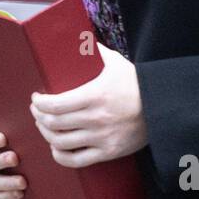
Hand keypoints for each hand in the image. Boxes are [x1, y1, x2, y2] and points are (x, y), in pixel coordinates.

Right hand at [0, 129, 25, 198]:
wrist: (4, 165)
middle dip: (0, 161)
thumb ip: (6, 131)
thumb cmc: (4, 146)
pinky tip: (19, 193)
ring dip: (7, 182)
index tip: (3, 138)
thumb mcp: (2, 136)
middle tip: (15, 158)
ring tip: (22, 181)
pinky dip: (7, 196)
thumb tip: (21, 127)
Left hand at [29, 41, 147, 167]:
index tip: (36, 98)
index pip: (56, 104)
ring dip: (46, 133)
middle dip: (39, 116)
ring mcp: (102, 138)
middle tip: (36, 110)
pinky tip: (55, 147)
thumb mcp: (116, 63)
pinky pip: (76, 160)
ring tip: (44, 125)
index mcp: (96, 95)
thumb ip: (95, 51)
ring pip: (61, 142)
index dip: (39, 103)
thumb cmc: (137, 84)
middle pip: (54, 123)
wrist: (163, 108)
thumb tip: (76, 38)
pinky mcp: (109, 152)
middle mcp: (97, 119)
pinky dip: (60, 155)